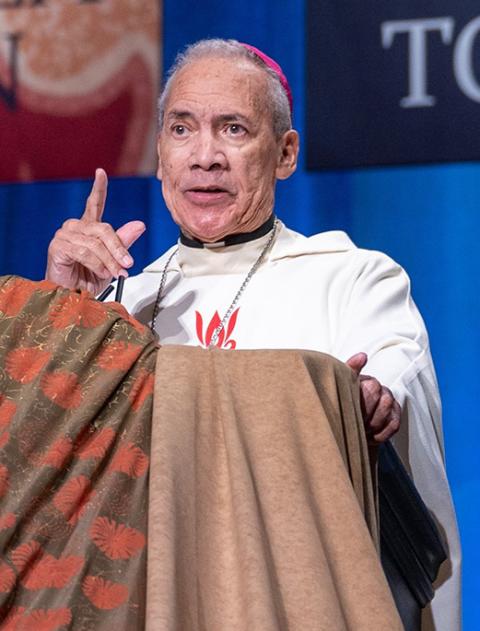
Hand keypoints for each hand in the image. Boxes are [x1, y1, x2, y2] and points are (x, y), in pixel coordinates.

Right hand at [46, 168, 145, 293]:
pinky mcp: (57, 247)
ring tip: (115, 274)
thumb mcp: (113, 262)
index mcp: (88, 228)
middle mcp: (75, 228)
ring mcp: (64, 236)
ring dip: (109, 261)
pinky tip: (101, 273)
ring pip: (96, 243)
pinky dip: (97, 264)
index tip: (101, 173)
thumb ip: (124, 243)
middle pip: (104, 229)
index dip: (99, 188)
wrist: (72, 298)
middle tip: (128, 264)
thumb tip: (140, 225)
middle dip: (119, 248)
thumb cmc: (88, 280)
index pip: (94, 203)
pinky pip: (84, 252)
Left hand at [346, 352, 400, 444]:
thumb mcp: (339, 387)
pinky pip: (394, 425)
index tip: (353, 412)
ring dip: (374, 425)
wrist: (345, 425)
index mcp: (367, 382)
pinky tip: (369, 436)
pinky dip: (380, 434)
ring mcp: (390, 404)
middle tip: (356, 423)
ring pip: (390, 414)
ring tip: (361, 430)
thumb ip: (349, 371)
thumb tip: (362, 356)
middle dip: (369, 416)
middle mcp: (381, 390)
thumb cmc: (341, 404)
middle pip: (384, 402)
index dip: (364, 403)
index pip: (373, 388)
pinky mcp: (395, 417)